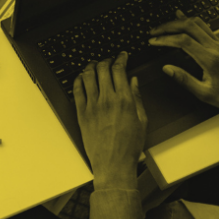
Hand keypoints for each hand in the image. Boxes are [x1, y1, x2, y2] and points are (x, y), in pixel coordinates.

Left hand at [74, 53, 146, 189]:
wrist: (113, 163)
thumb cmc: (129, 146)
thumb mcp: (142, 120)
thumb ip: (137, 97)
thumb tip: (133, 81)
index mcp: (124, 100)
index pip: (119, 70)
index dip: (120, 59)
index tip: (122, 55)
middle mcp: (107, 100)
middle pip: (103, 69)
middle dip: (106, 60)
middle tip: (108, 59)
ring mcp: (92, 106)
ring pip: (88, 76)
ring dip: (91, 66)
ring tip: (94, 64)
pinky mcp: (81, 113)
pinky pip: (77, 90)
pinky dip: (78, 80)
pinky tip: (81, 77)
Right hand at [149, 11, 218, 114]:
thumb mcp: (205, 93)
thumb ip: (184, 80)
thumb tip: (167, 69)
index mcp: (210, 59)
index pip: (183, 41)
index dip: (165, 39)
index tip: (153, 41)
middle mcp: (216, 47)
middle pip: (189, 26)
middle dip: (168, 26)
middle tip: (154, 31)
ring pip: (197, 23)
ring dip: (179, 21)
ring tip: (164, 24)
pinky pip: (205, 27)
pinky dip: (191, 22)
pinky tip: (184, 18)